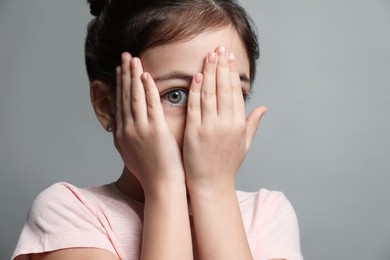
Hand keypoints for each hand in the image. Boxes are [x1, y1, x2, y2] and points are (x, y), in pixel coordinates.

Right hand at [114, 53, 184, 193]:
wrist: (162, 188)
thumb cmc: (153, 174)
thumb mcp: (134, 156)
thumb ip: (130, 140)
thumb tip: (128, 131)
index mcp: (123, 136)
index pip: (120, 104)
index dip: (120, 86)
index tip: (121, 71)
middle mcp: (127, 130)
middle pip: (124, 97)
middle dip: (124, 75)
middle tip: (124, 56)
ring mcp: (139, 130)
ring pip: (134, 97)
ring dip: (132, 76)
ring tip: (132, 59)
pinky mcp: (155, 131)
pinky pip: (150, 105)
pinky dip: (146, 89)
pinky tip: (145, 76)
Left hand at [183, 46, 266, 192]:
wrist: (211, 185)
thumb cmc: (227, 165)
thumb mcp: (244, 144)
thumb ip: (252, 124)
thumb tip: (262, 107)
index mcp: (238, 124)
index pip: (235, 92)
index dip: (232, 73)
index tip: (229, 58)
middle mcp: (225, 123)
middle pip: (223, 89)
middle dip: (221, 67)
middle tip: (219, 49)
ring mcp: (209, 127)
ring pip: (209, 94)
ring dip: (208, 73)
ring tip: (208, 57)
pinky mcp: (194, 132)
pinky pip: (194, 107)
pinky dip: (195, 91)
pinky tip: (196, 77)